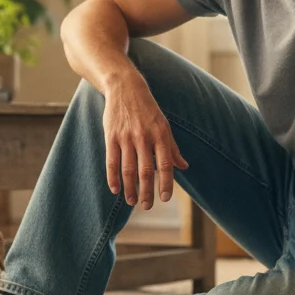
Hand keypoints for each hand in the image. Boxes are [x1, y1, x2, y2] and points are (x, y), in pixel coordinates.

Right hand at [103, 77, 187, 209]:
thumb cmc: (147, 109)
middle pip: (145, 171)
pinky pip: (112, 161)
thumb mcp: (164, 125)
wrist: (125, 87)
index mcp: (161, 135)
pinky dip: (113, 177)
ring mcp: (126, 137)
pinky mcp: (111, 136)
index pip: (165, 164)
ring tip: (131, 201)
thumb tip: (184, 167)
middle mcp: (144, 137)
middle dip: (146, 192)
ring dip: (130, 188)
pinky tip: (115, 189)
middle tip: (147, 206)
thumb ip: (172, 148)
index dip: (165, 183)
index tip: (165, 198)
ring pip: (128, 169)